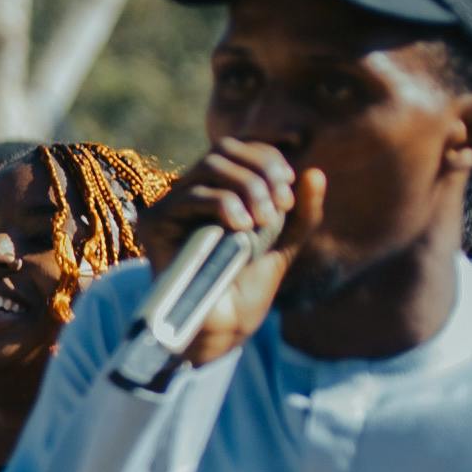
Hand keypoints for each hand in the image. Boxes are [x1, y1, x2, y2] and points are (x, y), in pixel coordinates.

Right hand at [154, 140, 319, 365]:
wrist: (225, 324)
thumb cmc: (248, 283)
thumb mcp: (285, 241)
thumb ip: (302, 210)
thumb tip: (315, 172)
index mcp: (217, 188)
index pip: (240, 148)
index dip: (268, 159)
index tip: (290, 194)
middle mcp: (190, 191)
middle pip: (224, 149)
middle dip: (261, 172)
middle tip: (280, 207)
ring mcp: (170, 206)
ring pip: (210, 166)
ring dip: (247, 187)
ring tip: (263, 221)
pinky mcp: (155, 224)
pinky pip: (192, 196)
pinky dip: (225, 205)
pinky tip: (243, 228)